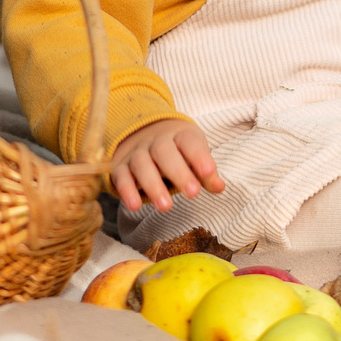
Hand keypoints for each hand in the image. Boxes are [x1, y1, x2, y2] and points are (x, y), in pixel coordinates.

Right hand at [108, 118, 226, 214]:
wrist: (142, 133)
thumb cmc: (177, 151)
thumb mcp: (195, 156)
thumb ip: (206, 173)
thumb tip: (220, 187)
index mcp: (179, 135)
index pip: (189, 142)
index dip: (199, 156)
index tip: (209, 172)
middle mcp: (156, 141)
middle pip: (164, 152)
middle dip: (179, 173)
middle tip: (193, 193)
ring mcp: (136, 153)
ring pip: (142, 165)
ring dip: (153, 186)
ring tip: (166, 207)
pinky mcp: (120, 166)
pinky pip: (121, 176)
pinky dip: (126, 191)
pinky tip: (134, 206)